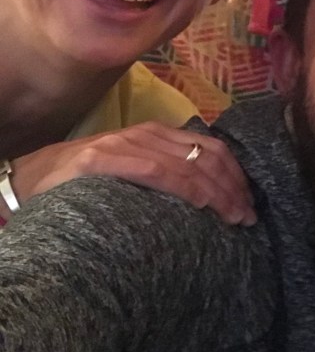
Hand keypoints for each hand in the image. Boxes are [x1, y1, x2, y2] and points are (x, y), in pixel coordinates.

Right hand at [3, 122, 255, 225]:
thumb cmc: (87, 182)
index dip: (236, 175)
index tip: (249, 203)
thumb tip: (210, 196)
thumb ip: (166, 173)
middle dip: (233, 188)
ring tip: (233, 218)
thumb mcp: (134, 170)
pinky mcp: (103, 159)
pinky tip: (201, 205)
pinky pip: (156, 171)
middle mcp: (146, 133)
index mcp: (158, 134)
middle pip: (207, 156)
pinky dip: (184, 187)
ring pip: (188, 165)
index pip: (212, 148)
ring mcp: (125, 144)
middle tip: (247, 217)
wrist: (29, 178)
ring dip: (217, 193)